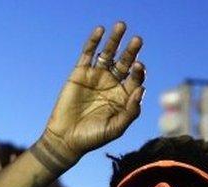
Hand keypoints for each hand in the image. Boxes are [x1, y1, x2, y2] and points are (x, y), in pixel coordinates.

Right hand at [40, 22, 145, 165]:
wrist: (66, 139)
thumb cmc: (93, 137)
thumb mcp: (116, 128)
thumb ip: (131, 111)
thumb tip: (141, 89)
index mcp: (124, 96)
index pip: (136, 78)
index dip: (139, 71)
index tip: (138, 68)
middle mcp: (112, 83)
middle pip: (125, 62)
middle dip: (132, 51)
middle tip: (137, 40)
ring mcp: (96, 76)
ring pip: (108, 54)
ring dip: (115, 40)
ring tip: (121, 26)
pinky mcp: (80, 73)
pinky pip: (88, 53)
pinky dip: (94, 41)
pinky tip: (100, 30)